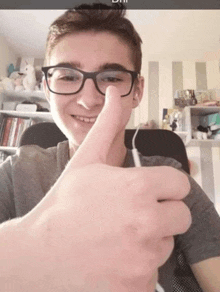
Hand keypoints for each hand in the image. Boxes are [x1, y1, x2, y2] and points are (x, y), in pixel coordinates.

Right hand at [19, 86, 190, 291]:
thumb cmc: (62, 206)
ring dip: (148, 240)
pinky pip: (153, 272)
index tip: (148, 191)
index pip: (180, 184)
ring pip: (166, 243)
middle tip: (131, 214)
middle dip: (162, 212)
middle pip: (180, 215)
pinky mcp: (137, 286)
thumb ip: (108, 124)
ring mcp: (143, 259)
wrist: (38, 255)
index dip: (164, 186)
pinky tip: (114, 259)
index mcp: (137, 188)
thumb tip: (116, 92)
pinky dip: (138, 266)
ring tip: (117, 237)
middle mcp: (146, 223)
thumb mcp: (87, 160)